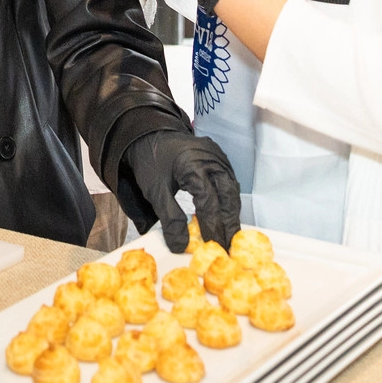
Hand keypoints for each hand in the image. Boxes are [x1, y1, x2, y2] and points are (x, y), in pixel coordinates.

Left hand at [122, 129, 240, 251]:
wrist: (149, 135)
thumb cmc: (151, 160)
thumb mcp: (154, 191)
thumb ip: (170, 219)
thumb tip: (181, 245)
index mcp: (193, 165)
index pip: (209, 202)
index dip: (212, 227)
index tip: (213, 247)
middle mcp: (211, 159)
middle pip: (227, 196)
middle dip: (229, 223)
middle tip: (228, 247)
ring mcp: (218, 157)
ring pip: (232, 189)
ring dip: (232, 213)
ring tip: (229, 236)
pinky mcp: (219, 159)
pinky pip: (229, 182)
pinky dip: (229, 201)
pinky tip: (226, 216)